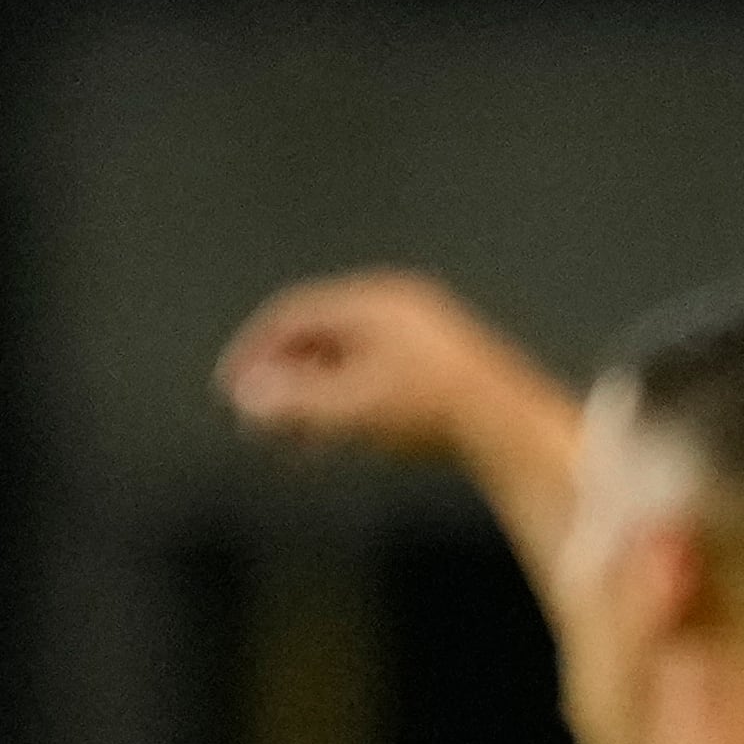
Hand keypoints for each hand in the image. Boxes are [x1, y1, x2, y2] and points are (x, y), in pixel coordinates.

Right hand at [216, 270, 562, 463]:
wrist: (513, 431)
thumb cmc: (430, 412)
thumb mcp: (351, 408)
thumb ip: (294, 402)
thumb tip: (245, 399)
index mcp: (372, 301)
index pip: (292, 313)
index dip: (254, 350)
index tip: (230, 388)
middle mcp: (398, 307)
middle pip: (320, 337)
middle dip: (284, 380)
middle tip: (259, 420)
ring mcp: (426, 335)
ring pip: (351, 362)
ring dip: (316, 399)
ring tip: (296, 442)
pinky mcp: (447, 369)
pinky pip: (381, 377)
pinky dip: (352, 404)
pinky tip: (343, 440)